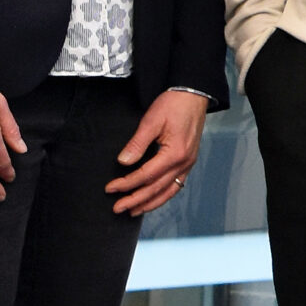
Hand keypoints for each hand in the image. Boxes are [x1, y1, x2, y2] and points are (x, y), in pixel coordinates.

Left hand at [106, 89, 210, 215]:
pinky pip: (177, 184)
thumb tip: (123, 162)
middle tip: (118, 208)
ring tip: (134, 211)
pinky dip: (164, 195)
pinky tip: (154, 199)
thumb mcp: (152, 120)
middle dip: (135, 200)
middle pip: (156, 188)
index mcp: (175, 153)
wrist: (194, 94)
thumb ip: (137, 143)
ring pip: (168, 191)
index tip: (111, 188)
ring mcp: (188, 163)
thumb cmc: (173, 104)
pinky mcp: (189, 161)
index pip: (146, 175)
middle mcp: (184, 162)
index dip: (127, 184)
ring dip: (150, 203)